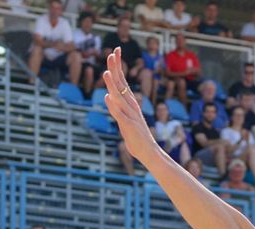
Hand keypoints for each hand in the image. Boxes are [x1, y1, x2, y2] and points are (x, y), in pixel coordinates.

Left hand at [103, 51, 161, 165]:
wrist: (148, 151)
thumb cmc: (135, 135)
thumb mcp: (123, 119)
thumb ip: (116, 107)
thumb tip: (108, 96)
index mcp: (129, 102)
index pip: (122, 80)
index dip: (117, 65)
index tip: (115, 50)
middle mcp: (131, 105)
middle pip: (121, 84)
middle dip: (116, 68)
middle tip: (112, 53)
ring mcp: (131, 115)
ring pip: (119, 97)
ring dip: (112, 85)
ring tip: (106, 73)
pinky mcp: (129, 126)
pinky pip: (121, 115)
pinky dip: (114, 107)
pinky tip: (109, 98)